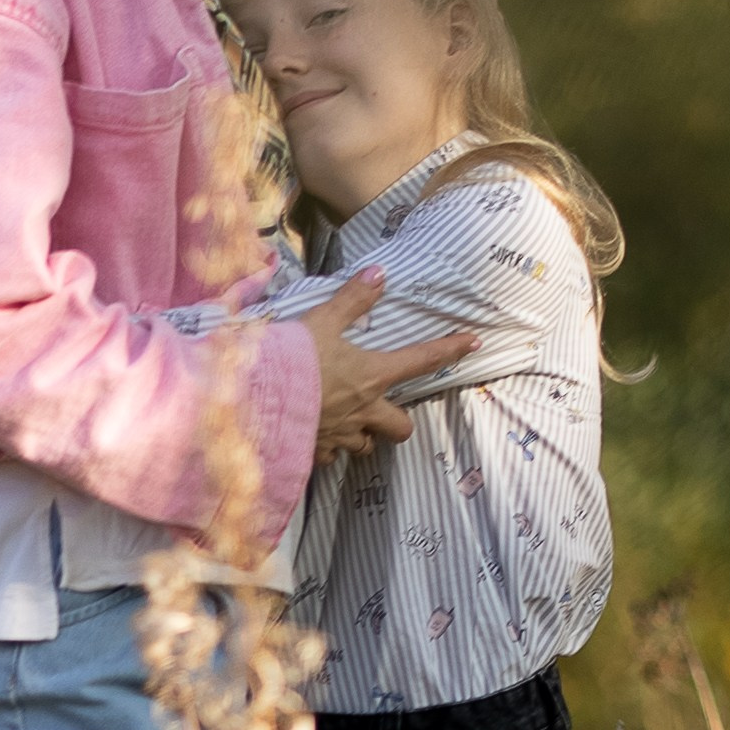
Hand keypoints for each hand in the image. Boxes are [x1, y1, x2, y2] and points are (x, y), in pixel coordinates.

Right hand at [298, 271, 476, 464]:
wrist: (255, 398)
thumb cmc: (292, 358)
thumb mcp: (322, 320)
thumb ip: (352, 299)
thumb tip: (379, 273)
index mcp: (372, 374)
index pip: (422, 360)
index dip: (450, 350)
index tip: (473, 343)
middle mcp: (364, 410)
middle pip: (401, 428)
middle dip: (399, 423)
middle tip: (387, 411)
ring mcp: (342, 434)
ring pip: (367, 446)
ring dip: (365, 436)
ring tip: (351, 424)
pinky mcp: (317, 449)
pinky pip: (332, 456)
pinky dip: (329, 449)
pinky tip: (319, 437)